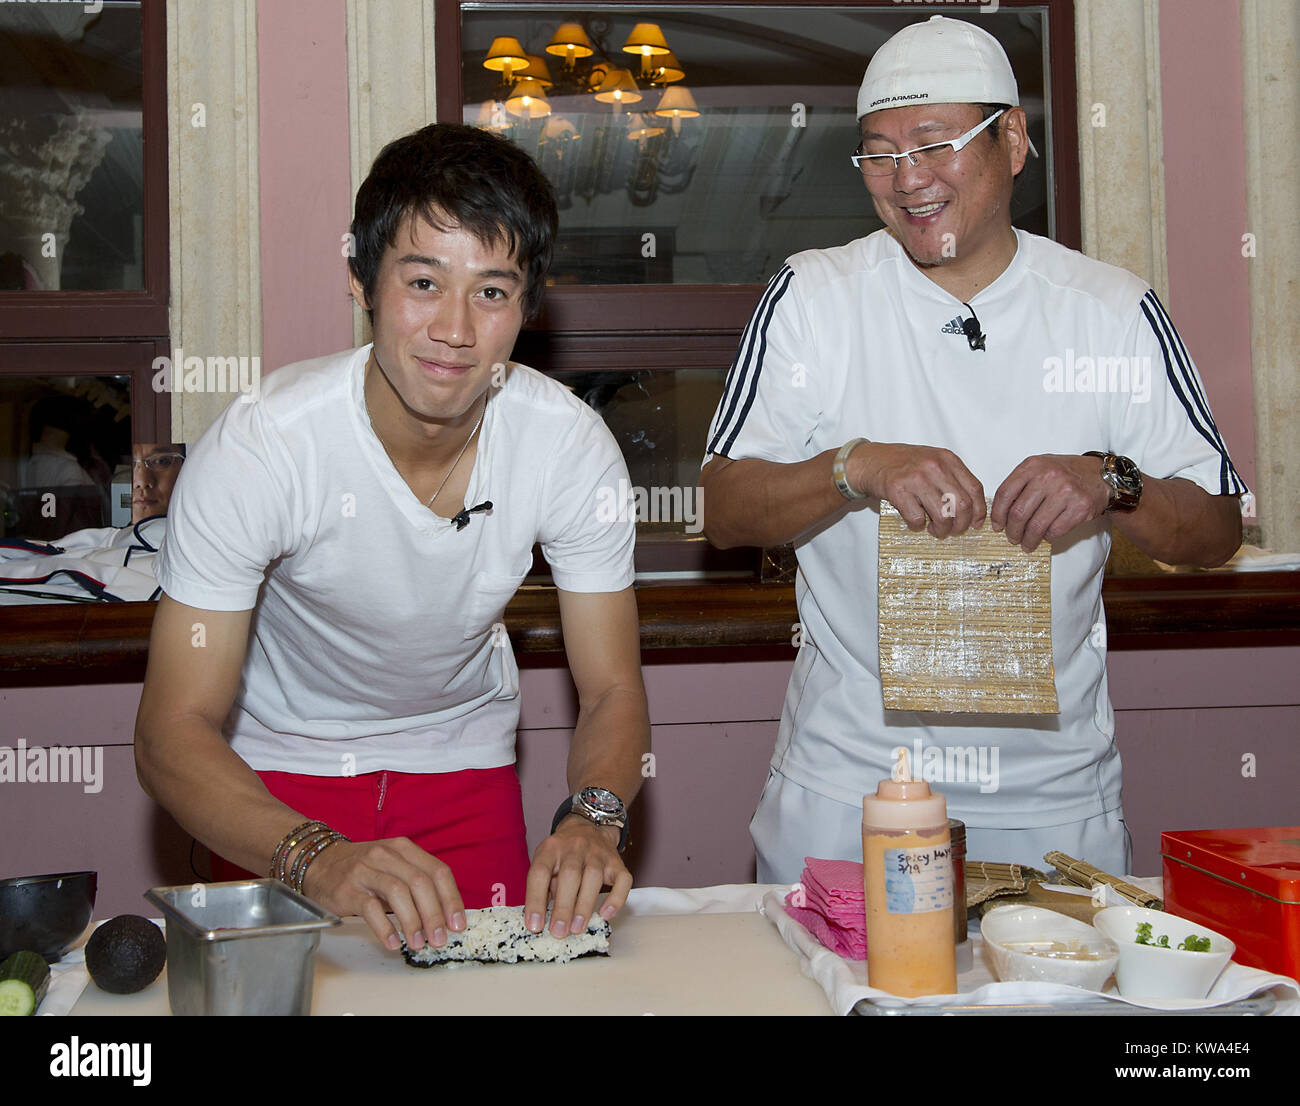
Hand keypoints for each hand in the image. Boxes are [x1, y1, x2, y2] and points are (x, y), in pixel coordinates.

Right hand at [302, 837, 465, 952]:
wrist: (318, 862)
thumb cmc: (363, 869)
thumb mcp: (392, 867)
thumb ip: (416, 884)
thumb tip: (443, 916)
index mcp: (404, 849)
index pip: (437, 871)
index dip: (451, 899)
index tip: (458, 923)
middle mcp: (387, 856)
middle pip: (420, 882)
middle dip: (434, 914)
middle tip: (439, 939)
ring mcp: (366, 871)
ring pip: (398, 893)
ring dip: (412, 921)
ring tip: (418, 943)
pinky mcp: (347, 889)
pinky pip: (370, 908)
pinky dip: (384, 927)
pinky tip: (392, 942)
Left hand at [524, 815, 631, 937]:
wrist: (589, 827)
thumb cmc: (563, 855)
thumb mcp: (546, 863)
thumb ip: (543, 888)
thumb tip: (540, 921)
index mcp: (551, 848)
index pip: (539, 872)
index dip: (535, 900)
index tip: (534, 925)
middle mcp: (575, 847)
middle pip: (570, 874)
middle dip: (563, 907)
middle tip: (558, 932)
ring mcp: (598, 853)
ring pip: (594, 876)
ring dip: (585, 905)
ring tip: (576, 929)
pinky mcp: (617, 863)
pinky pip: (622, 880)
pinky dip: (615, 899)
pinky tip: (606, 914)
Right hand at [848, 442, 985, 537]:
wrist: (871, 461)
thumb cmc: (903, 464)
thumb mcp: (933, 461)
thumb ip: (952, 478)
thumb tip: (972, 508)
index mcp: (947, 459)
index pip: (974, 488)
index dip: (979, 511)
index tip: (976, 523)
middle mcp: (934, 466)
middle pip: (962, 505)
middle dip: (961, 524)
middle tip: (953, 530)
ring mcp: (916, 478)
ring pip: (943, 515)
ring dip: (941, 530)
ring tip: (935, 529)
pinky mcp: (898, 491)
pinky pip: (917, 519)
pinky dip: (918, 526)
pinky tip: (915, 520)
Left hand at [991, 454, 1110, 550]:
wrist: (1101, 474)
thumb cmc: (1066, 472)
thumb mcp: (1040, 467)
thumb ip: (1020, 484)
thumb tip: (1001, 512)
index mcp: (1033, 465)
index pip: (1005, 493)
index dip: (997, 514)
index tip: (997, 525)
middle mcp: (1048, 476)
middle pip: (1019, 512)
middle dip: (1012, 531)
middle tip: (1012, 538)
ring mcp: (1066, 492)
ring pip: (1036, 525)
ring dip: (1028, 540)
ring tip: (1026, 544)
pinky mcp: (1080, 507)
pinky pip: (1055, 530)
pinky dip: (1047, 537)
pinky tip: (1046, 536)